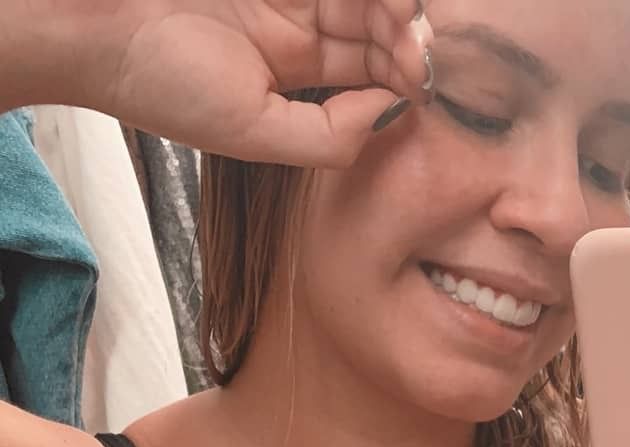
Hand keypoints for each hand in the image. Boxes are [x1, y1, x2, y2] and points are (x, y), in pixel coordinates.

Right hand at [6, 0, 431, 166]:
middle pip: (377, 23)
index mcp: (298, 75)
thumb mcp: (255, 134)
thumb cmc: (164, 85)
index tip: (422, 75)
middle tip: (419, 37)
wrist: (95, 26)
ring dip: (392, 1)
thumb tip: (391, 112)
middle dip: (408, 32)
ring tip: (404, 10)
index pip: (372, 71)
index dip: (404, 71)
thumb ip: (328, 137)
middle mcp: (298, 27)